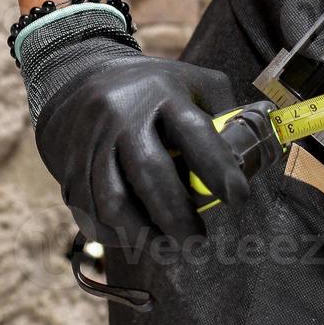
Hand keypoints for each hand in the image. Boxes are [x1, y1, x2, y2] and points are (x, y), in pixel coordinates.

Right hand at [35, 56, 250, 244]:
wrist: (78, 77)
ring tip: (166, 247)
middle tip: (196, 242)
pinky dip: (113, 233)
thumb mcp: (192, 83)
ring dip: (142, 233)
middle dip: (176, 215)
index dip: (217, 168)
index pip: (194, 132)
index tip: (238, 199)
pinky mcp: (70, 163)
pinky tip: (134, 238)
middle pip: (150, 172)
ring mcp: (92, 139)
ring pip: (113, 198)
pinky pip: (88, 209)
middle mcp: (123, 114)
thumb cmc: (152, 89)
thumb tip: (253, 158)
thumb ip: (223, 116)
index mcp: (162, 92)